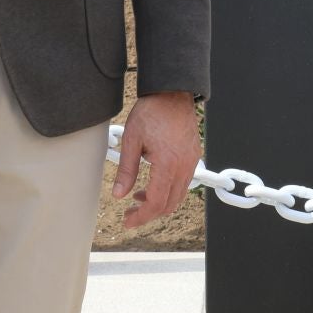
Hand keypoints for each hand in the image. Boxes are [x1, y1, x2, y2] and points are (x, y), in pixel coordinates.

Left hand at [112, 90, 200, 228]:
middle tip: (130, 212)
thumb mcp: (131, 140)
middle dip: (149, 213)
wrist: (172, 92)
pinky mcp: (194, 156)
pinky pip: (184, 183)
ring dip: (159, 202)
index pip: (156, 202)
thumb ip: (126, 170)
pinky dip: (169, 190)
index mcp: (168, 164)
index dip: (141, 216)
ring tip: (138, 196)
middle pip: (169, 204)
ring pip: (178, 196)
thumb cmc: (152, 112)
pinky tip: (153, 183)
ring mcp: (192, 161)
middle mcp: (184, 166)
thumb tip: (118, 194)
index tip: (128, 221)